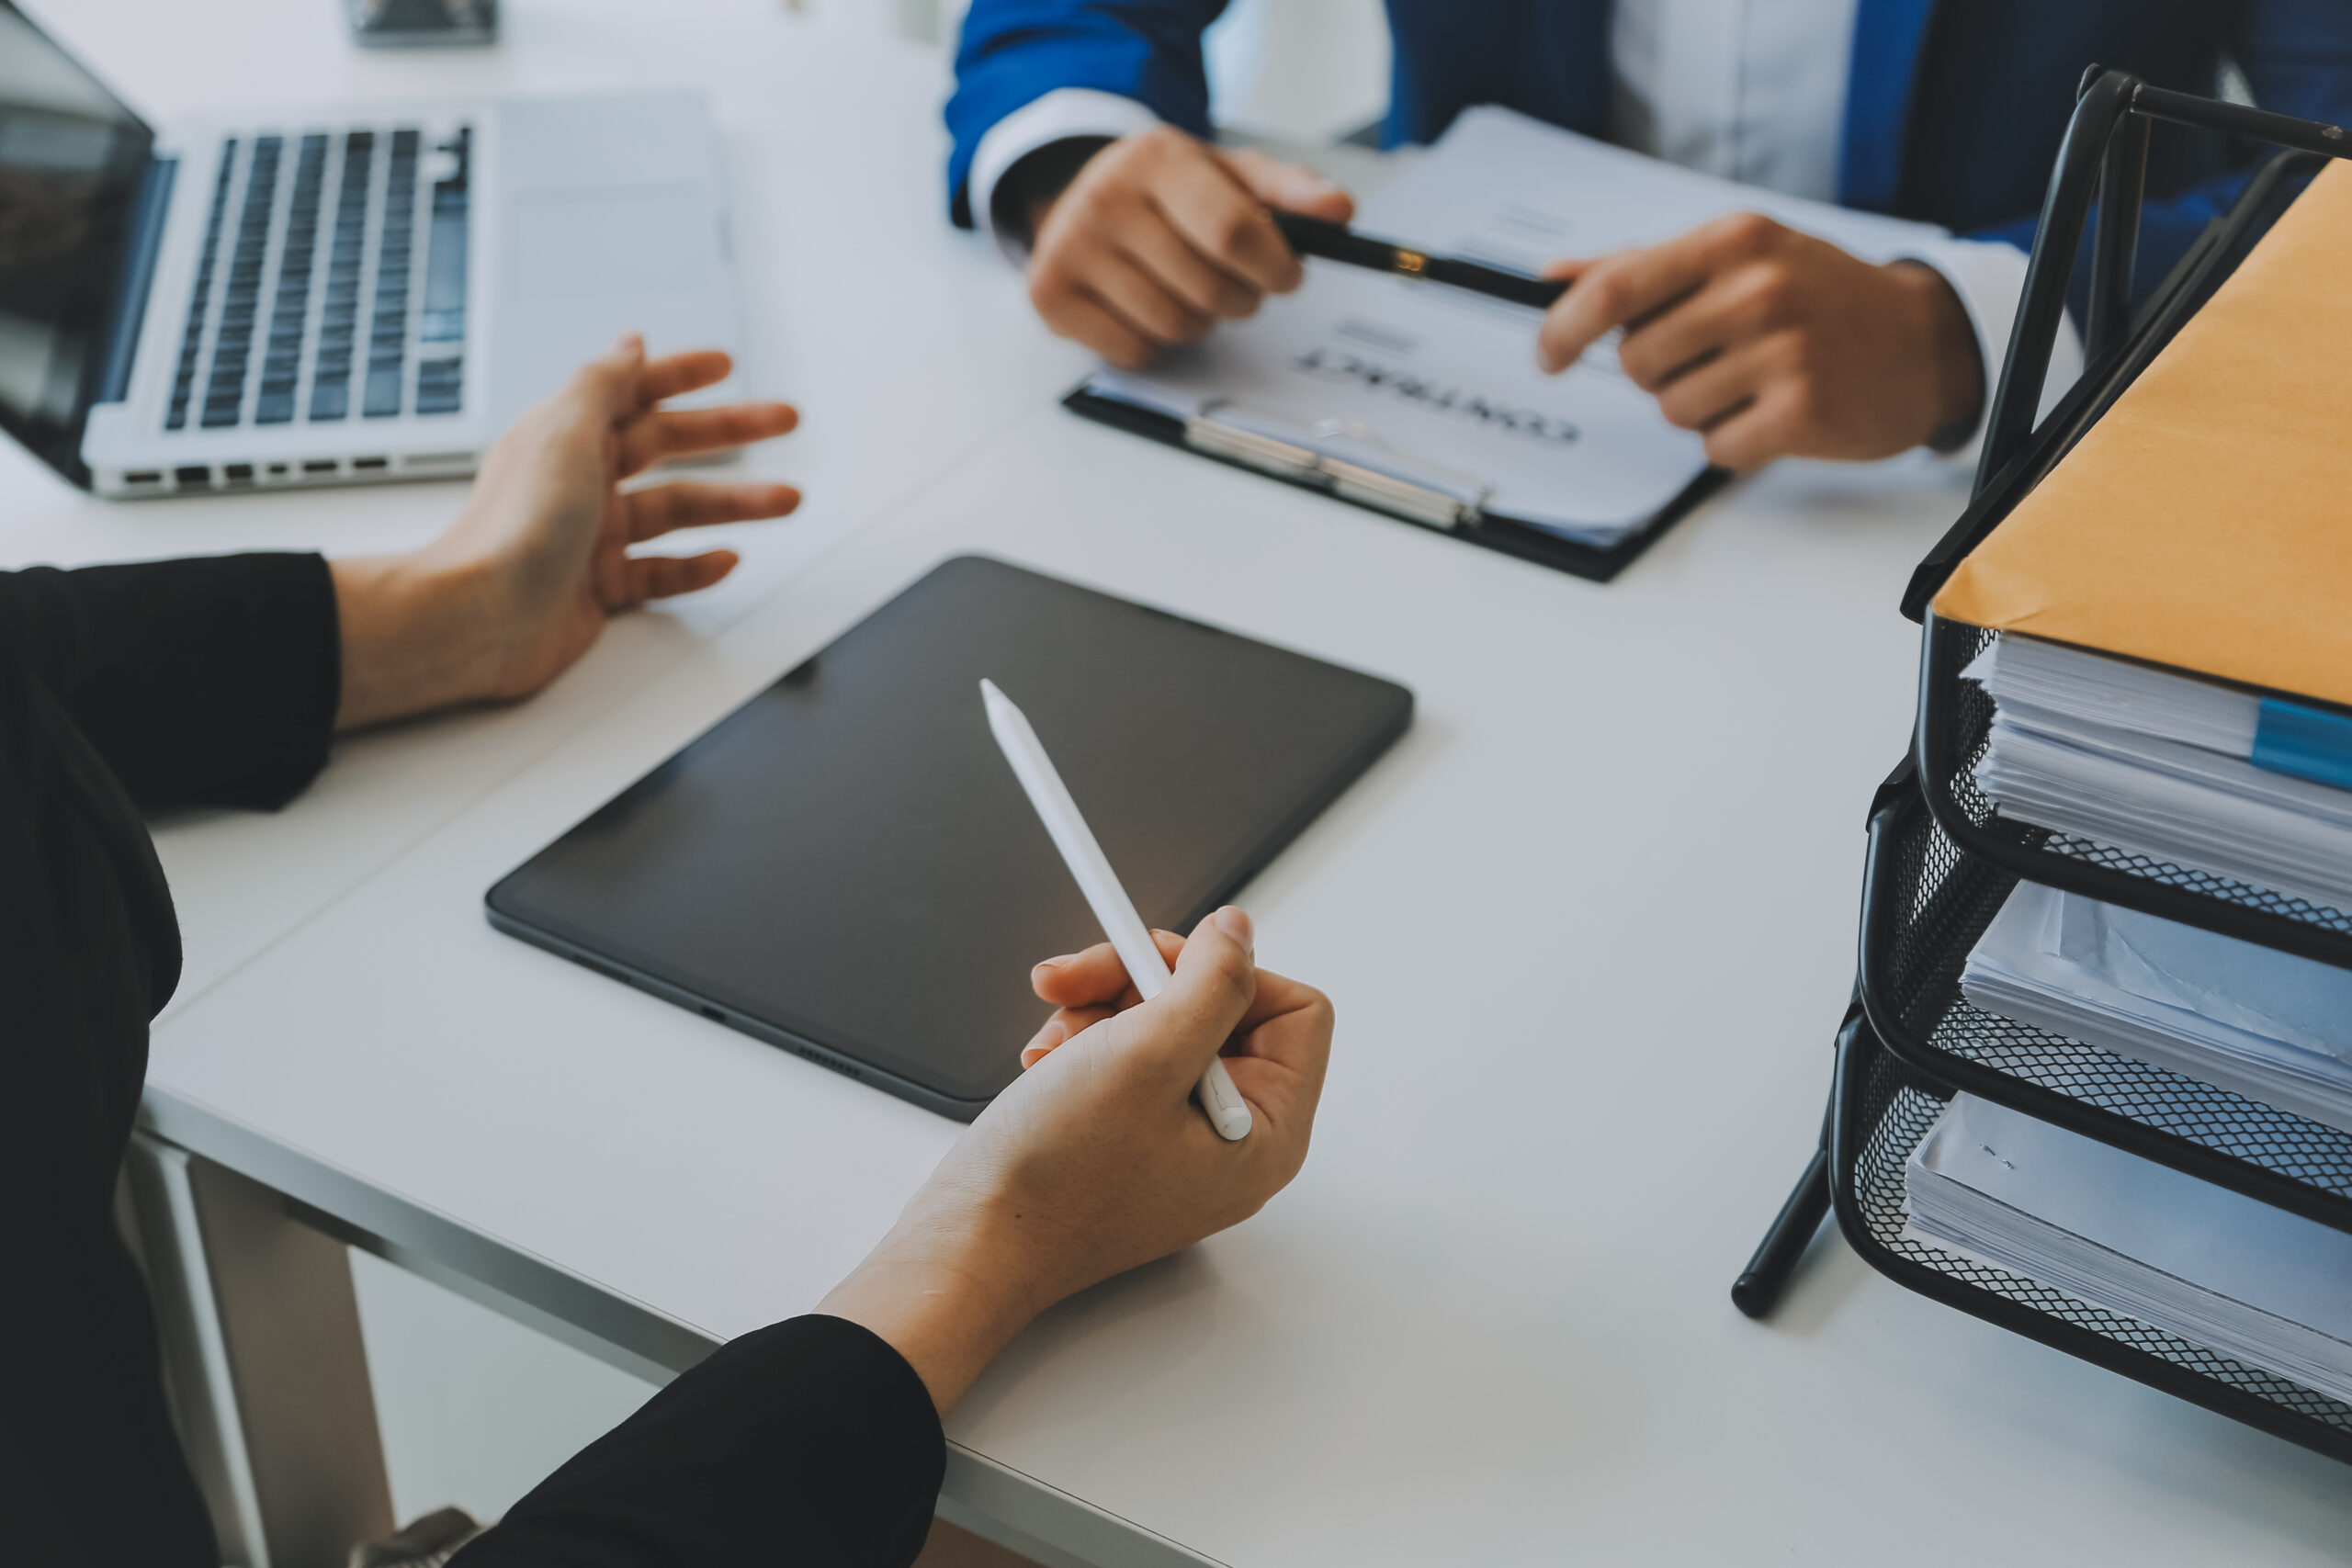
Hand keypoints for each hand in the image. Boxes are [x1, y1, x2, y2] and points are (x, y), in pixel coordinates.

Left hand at [331, 337, 800, 728]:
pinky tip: (728, 559)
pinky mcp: (599, 589)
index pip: (635, 392)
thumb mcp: (564, 431)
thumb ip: (603, 382)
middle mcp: (580, 480)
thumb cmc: (513, 528)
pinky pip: (662, 572)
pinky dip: (697, 567)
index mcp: (567, 435)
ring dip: (735, 505)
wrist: (479, 619)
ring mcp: (591, 536)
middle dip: (731, 432)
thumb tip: (629, 343)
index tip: (725, 365)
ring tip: (784, 501)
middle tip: (782, 421)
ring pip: (678, 512)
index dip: (682, 375)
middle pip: (670, 447)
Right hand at [819, 907, 1331, 1413]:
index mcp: (1268, 1133)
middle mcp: (1235, 1137)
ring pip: (1165, 1021)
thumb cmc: (1058, 1178)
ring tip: (1054, 1033)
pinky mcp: (1134, 1132)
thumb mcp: (1146, 1056)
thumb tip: (1239, 931)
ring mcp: (1183, 1137)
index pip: (1294, 1010)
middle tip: (1081, 978)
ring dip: (1103, 1007)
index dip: (1230, 974)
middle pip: (1219, 1006)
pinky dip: (1086, 1039)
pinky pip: (1129, 1053)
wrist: (976, 1240)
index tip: (1164, 966)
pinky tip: (1047, 1058)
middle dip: (1143, 983)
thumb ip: (1210, 984)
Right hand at [1026, 126, 1353, 368]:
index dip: (1274, 267)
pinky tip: (1145, 308)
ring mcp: (1070, 248)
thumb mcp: (1230, 175)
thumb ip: (1290, 191)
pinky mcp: (1050, 295)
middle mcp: (1105, 197)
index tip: (1286, 277)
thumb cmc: (1169, 192)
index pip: (1233, 231)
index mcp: (1157, 158)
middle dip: (1241, 300)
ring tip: (1187, 291)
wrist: (1080, 196)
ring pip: (1174, 326)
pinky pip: (1133, 351)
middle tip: (1235, 285)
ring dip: (1199, 323)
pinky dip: (1154, 343)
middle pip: (1209, 289)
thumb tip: (1341, 211)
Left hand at [1534, 212, 1984, 469]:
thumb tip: (1555, 278)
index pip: (1616, 288)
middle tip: (1717, 356)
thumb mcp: (1740, 256)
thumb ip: (1643, 267)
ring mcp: (1782, 351)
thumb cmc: (1822, 295)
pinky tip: (1775, 410)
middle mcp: (1757, 288)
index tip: (1550, 355)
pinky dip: (1735, 440)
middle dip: (1661, 371)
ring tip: (1756, 379)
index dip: (1565, 329)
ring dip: (1702, 407)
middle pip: (1639, 360)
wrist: (1924, 341)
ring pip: (1673, 409)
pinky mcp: (1801, 412)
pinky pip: (1716, 447)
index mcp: (1733, 240)